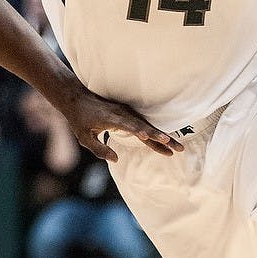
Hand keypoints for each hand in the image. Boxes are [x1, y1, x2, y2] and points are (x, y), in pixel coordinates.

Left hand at [59, 84, 184, 162]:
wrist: (78, 98)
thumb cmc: (79, 119)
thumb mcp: (84, 137)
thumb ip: (99, 149)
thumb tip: (116, 159)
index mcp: (113, 118)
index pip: (131, 127)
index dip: (142, 132)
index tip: (154, 138)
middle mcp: (123, 114)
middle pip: (147, 128)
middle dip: (163, 138)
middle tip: (178, 149)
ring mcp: (128, 113)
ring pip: (149, 126)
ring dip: (163, 137)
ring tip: (177, 148)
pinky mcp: (129, 114)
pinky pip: (145, 124)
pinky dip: (155, 133)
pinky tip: (165, 141)